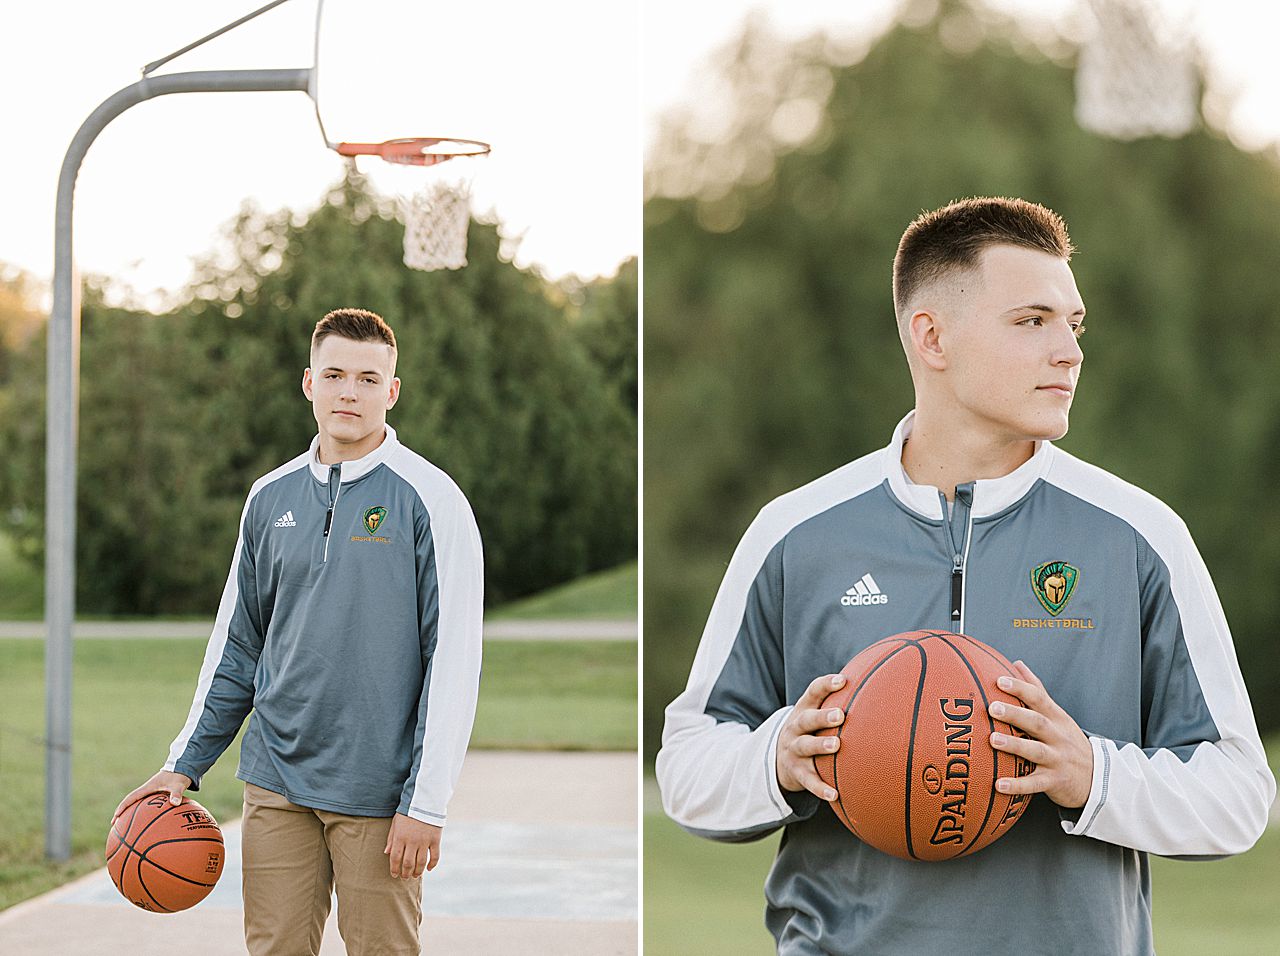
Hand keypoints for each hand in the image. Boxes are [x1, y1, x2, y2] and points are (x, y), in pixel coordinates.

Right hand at [112, 770, 192, 822]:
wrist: (184, 767)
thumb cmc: (179, 776)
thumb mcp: (178, 784)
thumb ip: (177, 793)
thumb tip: (175, 803)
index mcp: (148, 787)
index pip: (132, 798)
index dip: (123, 806)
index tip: (116, 816)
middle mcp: (147, 790)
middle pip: (131, 802)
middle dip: (122, 812)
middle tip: (115, 824)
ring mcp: (151, 792)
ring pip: (137, 804)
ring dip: (130, 813)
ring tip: (125, 826)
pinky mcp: (157, 795)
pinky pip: (147, 805)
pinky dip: (144, 813)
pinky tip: (146, 822)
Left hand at [384, 813, 441, 878]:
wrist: (425, 800)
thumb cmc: (408, 811)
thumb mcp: (396, 823)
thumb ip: (391, 838)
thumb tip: (386, 853)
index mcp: (400, 837)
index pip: (395, 858)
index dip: (394, 869)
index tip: (394, 875)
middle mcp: (412, 841)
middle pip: (408, 863)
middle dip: (405, 873)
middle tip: (405, 877)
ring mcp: (424, 841)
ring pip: (421, 862)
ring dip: (417, 872)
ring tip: (415, 875)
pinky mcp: (435, 839)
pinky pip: (435, 856)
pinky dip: (432, 864)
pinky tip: (428, 869)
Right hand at [776, 673, 846, 800]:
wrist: (779, 760)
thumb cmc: (810, 732)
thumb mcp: (814, 715)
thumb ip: (837, 703)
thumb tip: (877, 687)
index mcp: (803, 710)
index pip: (812, 692)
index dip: (825, 685)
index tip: (842, 681)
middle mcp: (795, 728)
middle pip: (806, 719)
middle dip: (822, 717)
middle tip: (840, 715)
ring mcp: (793, 751)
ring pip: (805, 747)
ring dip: (819, 745)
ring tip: (835, 746)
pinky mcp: (796, 773)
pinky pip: (808, 781)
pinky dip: (820, 788)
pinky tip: (834, 794)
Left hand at [988, 660, 1093, 808]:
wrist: (1099, 778)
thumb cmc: (1068, 741)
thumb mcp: (1057, 714)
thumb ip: (1037, 690)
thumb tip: (1016, 663)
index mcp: (1056, 718)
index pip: (1039, 698)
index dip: (1020, 688)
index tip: (999, 680)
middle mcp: (1058, 737)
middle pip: (1037, 722)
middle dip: (1015, 714)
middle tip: (992, 708)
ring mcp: (1057, 760)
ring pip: (1036, 751)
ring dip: (1014, 746)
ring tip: (992, 740)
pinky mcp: (1055, 782)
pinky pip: (1034, 784)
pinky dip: (1017, 785)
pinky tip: (997, 784)